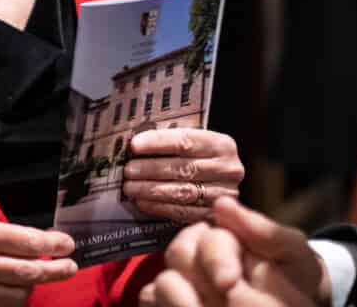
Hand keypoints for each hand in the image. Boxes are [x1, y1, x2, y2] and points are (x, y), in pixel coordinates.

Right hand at [0, 210, 77, 305]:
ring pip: (16, 294)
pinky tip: (16, 290)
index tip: (67, 244)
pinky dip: (13, 299)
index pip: (25, 240)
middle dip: (55, 270)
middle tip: (70, 267)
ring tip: (38, 276)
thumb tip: (23, 237)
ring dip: (33, 285)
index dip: (52, 244)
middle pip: (27, 272)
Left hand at [122, 128, 243, 223]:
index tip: (135, 145)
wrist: (223, 183)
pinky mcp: (214, 215)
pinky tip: (143, 202)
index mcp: (222, 145)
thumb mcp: (196, 142)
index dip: (157, 142)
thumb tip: (135, 143)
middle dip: (150, 169)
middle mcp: (228, 170)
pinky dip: (159, 207)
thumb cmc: (201, 158)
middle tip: (128, 170)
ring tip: (130, 187)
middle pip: (183, 167)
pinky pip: (183, 212)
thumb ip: (172, 140)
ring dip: (151, 190)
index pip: (186, 141)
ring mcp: (223, 195)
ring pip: (182, 192)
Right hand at [137, 197, 328, 306]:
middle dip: (202, 277)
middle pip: (179, 254)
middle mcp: (197, 253)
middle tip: (225, 296)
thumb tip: (222, 204)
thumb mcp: (292, 252)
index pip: (206, 238)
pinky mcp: (172, 300)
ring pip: (162, 281)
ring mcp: (184, 280)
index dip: (215, 259)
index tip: (229, 283)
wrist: (300, 301)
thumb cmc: (295, 277)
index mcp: (224, 234)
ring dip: (183, 298)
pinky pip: (150, 298)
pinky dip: (164, 304)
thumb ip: (264, 230)